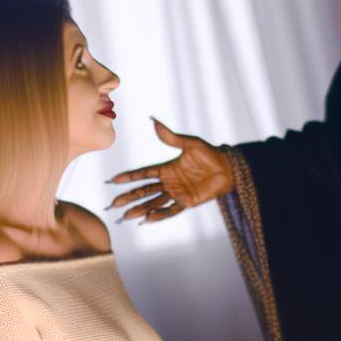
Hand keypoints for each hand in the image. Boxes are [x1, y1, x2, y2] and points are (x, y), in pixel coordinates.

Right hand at [107, 119, 232, 223]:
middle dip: (128, 197)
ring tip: (125, 216)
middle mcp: (168, 182)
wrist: (228, 169)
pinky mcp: (186, 203)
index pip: (143, 174)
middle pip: (143, 191)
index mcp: (166, 168)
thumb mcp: (190, 143)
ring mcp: (176, 193)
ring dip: (139, 209)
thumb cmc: (210, 154)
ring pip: (153, 203)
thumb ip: (171, 137)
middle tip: (112, 204)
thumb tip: (153, 121)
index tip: (113, 180)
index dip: (129, 177)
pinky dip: (159, 215)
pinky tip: (147, 220)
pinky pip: (170, 211)